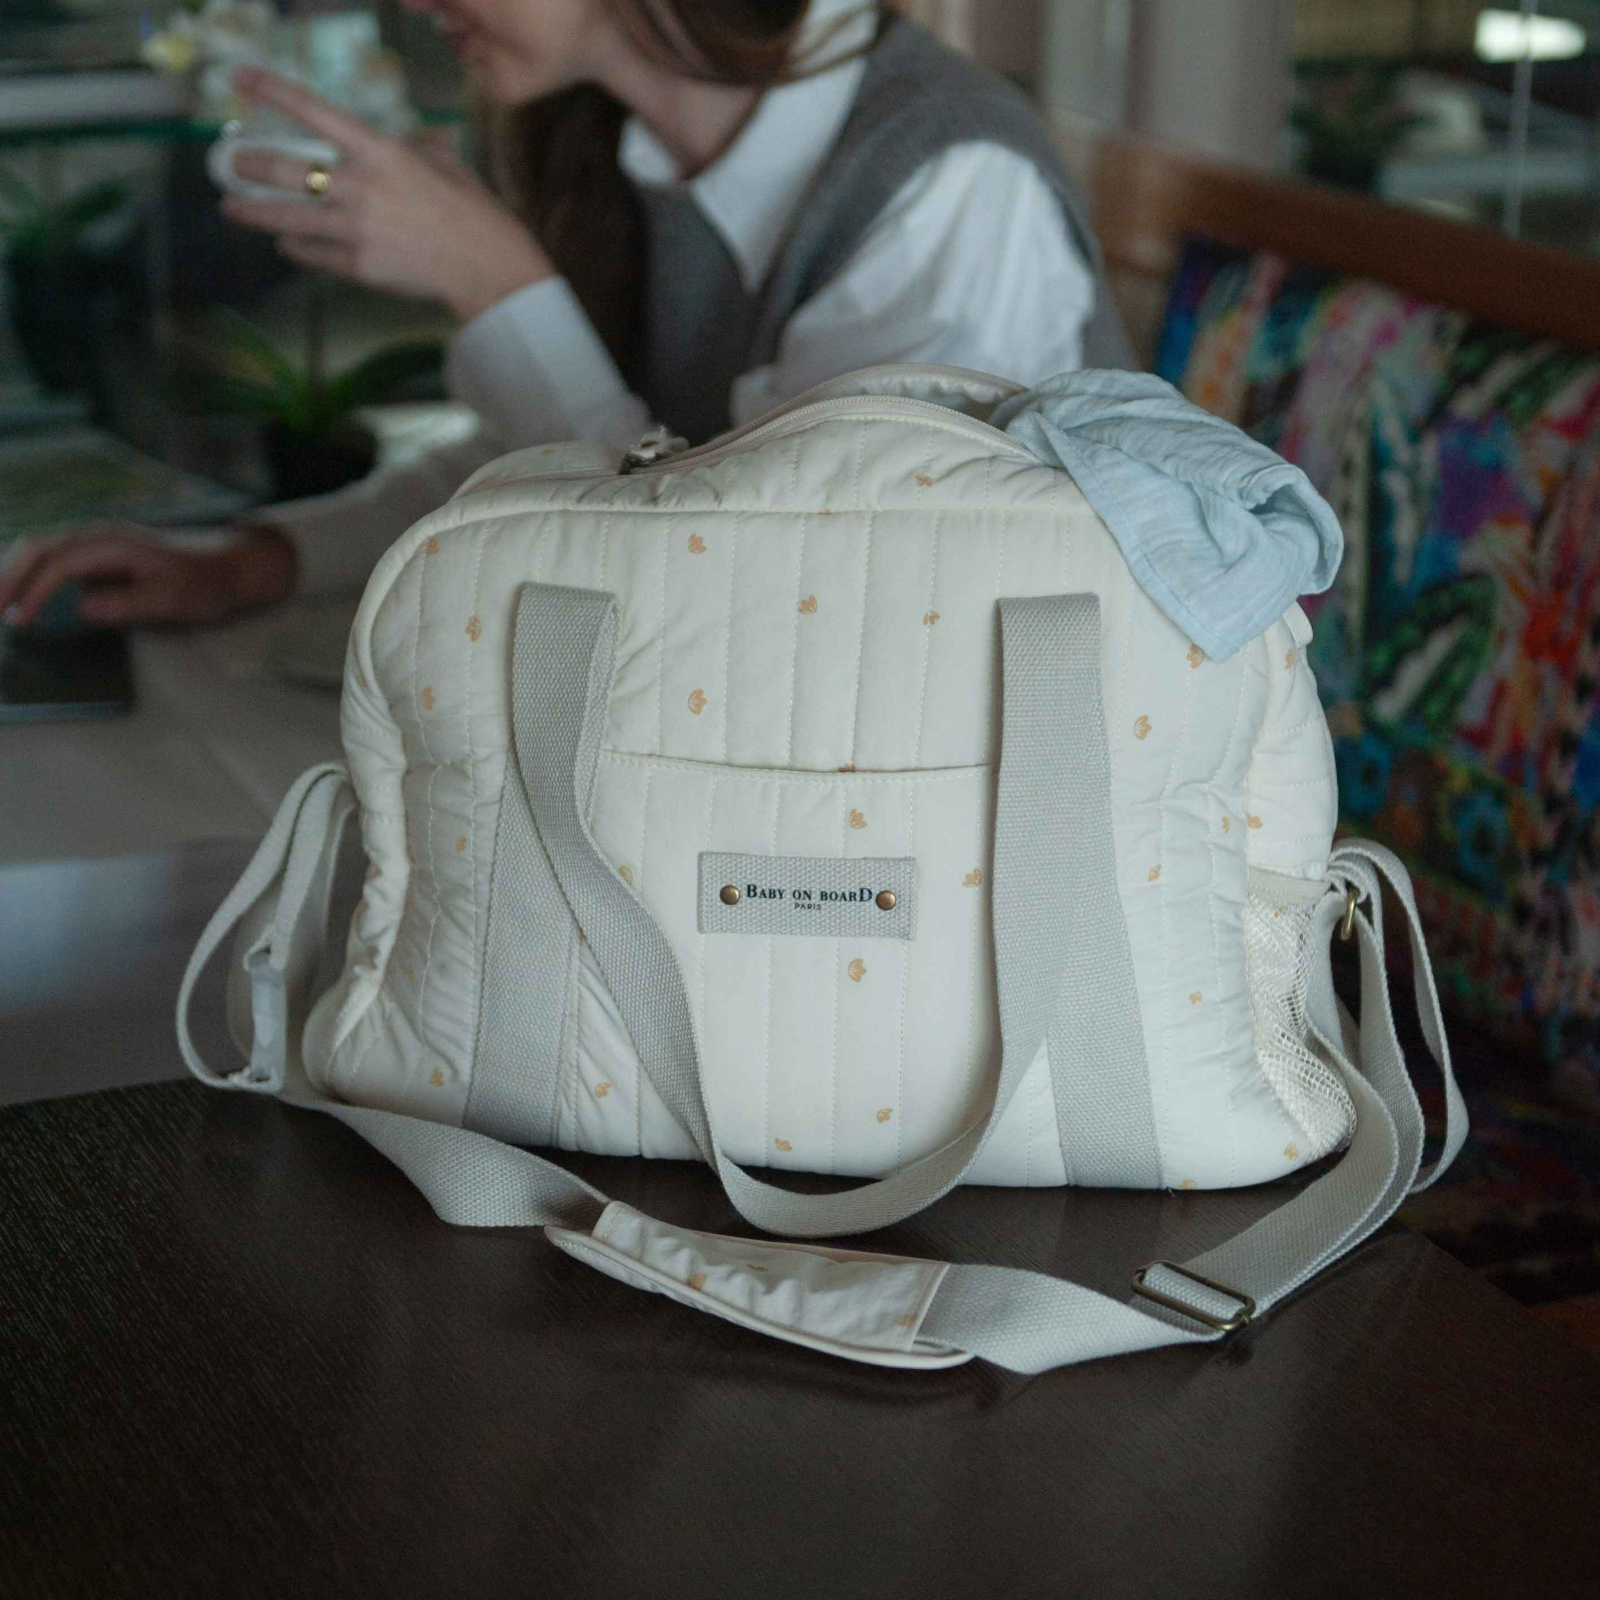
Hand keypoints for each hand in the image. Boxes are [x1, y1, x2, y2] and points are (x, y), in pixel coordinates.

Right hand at [0, 523, 297, 631]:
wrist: (230, 565)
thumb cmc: (205, 583)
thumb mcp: (174, 598)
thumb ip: (129, 603)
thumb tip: (83, 608)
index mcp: (114, 544)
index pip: (60, 564)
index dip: (35, 592)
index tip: (20, 621)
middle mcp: (100, 536)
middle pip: (37, 546)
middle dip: (8, 575)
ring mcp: (98, 541)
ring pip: (41, 547)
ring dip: (14, 571)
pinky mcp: (100, 553)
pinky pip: (54, 555)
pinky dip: (31, 570)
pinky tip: (21, 594)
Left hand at [221, 69, 554, 320]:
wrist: (487, 267)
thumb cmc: (471, 211)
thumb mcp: (440, 163)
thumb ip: (405, 149)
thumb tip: (387, 146)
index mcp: (380, 152)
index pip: (314, 113)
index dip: (273, 91)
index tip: (239, 78)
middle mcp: (360, 188)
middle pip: (285, 170)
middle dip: (250, 164)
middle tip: (230, 163)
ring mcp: (356, 231)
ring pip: (287, 218)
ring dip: (253, 212)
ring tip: (231, 207)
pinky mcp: (360, 267)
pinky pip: (314, 254)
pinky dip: (296, 246)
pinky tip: (285, 241)